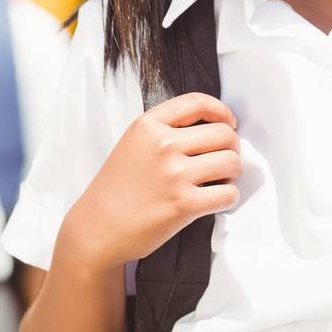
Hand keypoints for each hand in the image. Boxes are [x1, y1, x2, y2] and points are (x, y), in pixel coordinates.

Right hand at [64, 93, 240, 269]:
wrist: (98, 229)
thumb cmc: (117, 189)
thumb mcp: (133, 143)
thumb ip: (166, 129)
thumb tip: (212, 126)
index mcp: (148, 125)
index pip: (198, 102)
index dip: (222, 112)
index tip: (228, 123)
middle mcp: (163, 145)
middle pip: (224, 133)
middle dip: (232, 147)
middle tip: (224, 159)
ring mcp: (175, 175)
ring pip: (232, 162)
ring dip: (233, 173)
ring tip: (219, 180)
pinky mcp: (184, 204)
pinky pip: (228, 194)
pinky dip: (228, 197)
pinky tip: (215, 200)